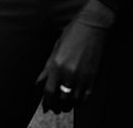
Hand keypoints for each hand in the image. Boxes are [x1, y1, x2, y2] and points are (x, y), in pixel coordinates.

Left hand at [36, 0, 114, 114]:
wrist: (93, 25)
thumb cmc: (73, 32)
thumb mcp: (56, 47)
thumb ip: (47, 67)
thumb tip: (39, 82)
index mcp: (57, 65)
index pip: (49, 92)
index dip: (47, 102)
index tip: (46, 106)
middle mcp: (69, 73)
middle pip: (61, 100)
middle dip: (57, 106)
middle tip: (56, 107)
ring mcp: (82, 76)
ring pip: (74, 101)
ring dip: (69, 104)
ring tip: (66, 104)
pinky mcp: (93, 76)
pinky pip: (86, 97)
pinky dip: (81, 101)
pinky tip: (77, 98)